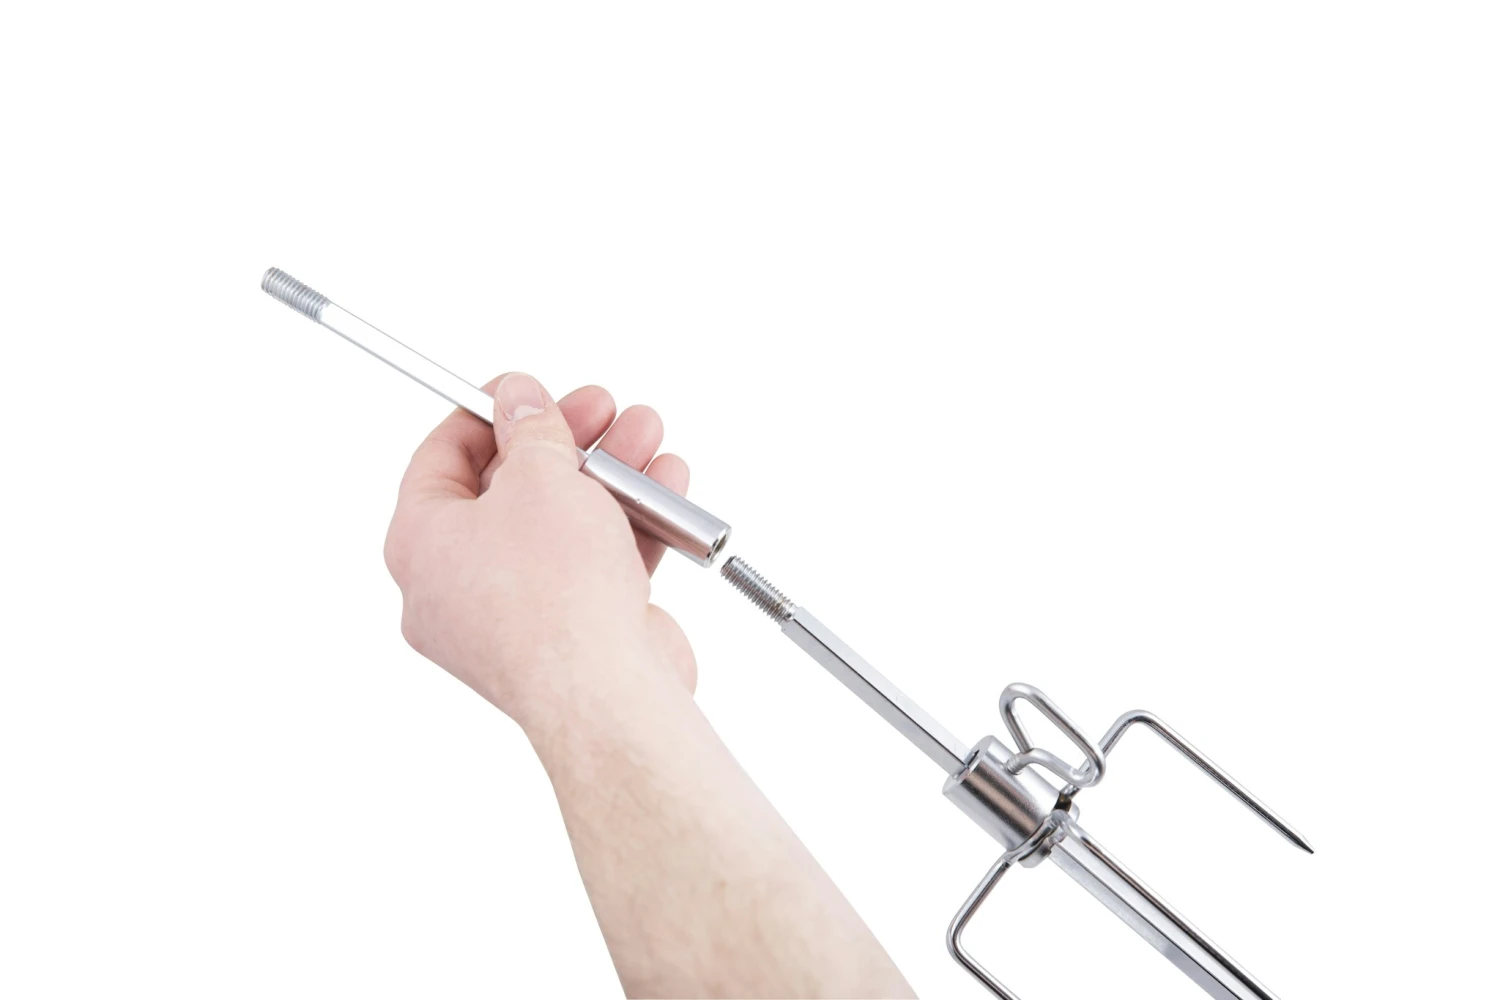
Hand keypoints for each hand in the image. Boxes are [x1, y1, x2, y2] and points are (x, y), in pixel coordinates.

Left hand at [382, 372, 696, 731]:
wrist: (605, 692)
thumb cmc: (553, 594)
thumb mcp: (540, 478)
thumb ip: (531, 431)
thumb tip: (519, 401)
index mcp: (420, 544)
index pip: (441, 459)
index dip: (487, 414)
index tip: (526, 389)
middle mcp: (456, 585)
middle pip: (510, 490)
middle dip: (568, 442)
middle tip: (600, 408)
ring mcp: (513, 616)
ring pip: (560, 528)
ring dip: (609, 478)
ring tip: (645, 436)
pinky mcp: (569, 638)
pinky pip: (593, 568)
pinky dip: (628, 529)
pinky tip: (665, 490)